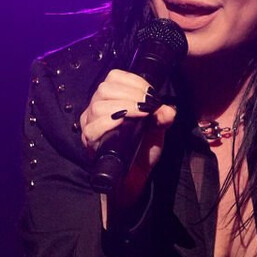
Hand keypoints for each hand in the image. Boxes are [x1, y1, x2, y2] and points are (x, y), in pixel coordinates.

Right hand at [79, 67, 176, 211]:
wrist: (134, 179)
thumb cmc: (142, 151)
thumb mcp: (157, 130)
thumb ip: (163, 117)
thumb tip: (168, 111)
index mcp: (111, 100)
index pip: (114, 78)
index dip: (133, 82)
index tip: (150, 94)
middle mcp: (97, 110)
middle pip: (105, 89)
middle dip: (130, 94)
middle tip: (147, 106)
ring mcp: (90, 125)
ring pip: (98, 106)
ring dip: (123, 106)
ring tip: (140, 114)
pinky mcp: (89, 141)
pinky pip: (93, 127)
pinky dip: (110, 122)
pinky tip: (124, 123)